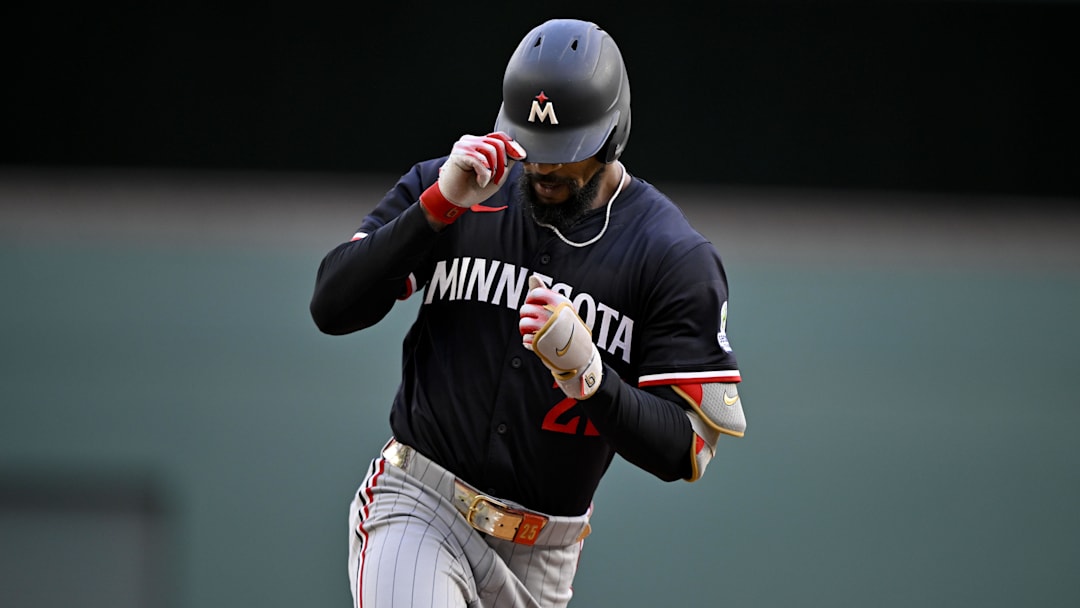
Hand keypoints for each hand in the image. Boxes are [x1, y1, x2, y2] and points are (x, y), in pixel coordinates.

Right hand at [420, 132, 525, 222]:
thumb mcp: (497, 174)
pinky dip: (484, 174)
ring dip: (493, 170)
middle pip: (498, 144)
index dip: (512, 145)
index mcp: (480, 144)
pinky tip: (480, 182)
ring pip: (490, 150)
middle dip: (502, 164)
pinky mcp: (459, 153)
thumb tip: (519, 152)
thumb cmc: (473, 188)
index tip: (521, 156)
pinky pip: (480, 160)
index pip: (499, 137)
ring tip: (485, 180)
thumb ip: (507, 161)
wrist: (456, 200)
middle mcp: (471, 141)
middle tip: (496, 179)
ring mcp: (464, 145)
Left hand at [519, 276, 603, 399]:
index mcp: (560, 303)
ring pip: (523, 324)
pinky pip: (524, 339)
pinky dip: (528, 342)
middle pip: (525, 309)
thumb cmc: (567, 328)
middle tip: (535, 321)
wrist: (579, 354)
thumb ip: (544, 292)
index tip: (536, 305)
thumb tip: (532, 277)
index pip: (535, 294)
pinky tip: (536, 342)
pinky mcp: (542, 344)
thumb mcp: (560, 308)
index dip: (531, 300)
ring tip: (534, 332)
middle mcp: (554, 315)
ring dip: (525, 329)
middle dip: (526, 316)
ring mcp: (548, 330)